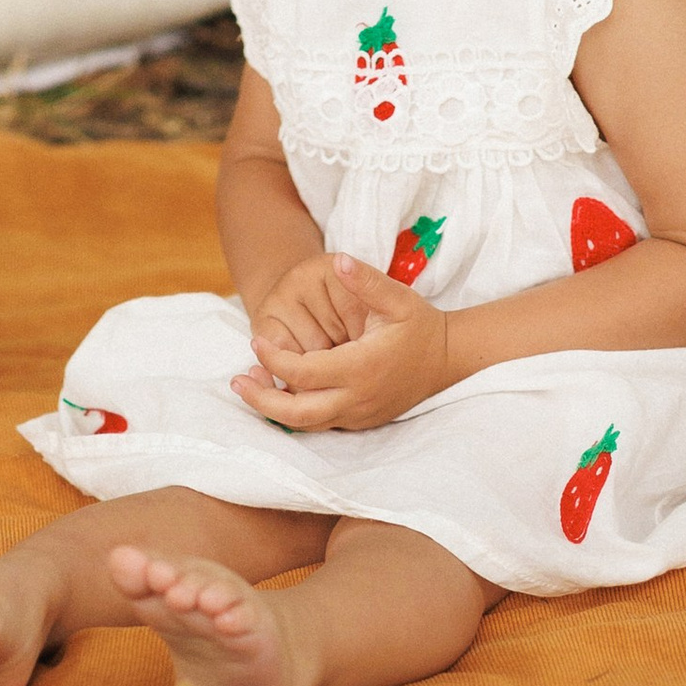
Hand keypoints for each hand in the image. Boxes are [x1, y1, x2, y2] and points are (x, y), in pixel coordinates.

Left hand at [231, 254, 454, 433]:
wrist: (449, 361)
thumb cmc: (420, 326)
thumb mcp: (397, 297)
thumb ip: (366, 280)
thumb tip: (338, 260)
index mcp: (361, 367)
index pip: (304, 371)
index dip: (275, 358)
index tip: (255, 341)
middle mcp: (357, 398)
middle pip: (299, 413)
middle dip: (263, 400)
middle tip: (236, 382)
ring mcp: (360, 414)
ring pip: (308, 425)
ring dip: (275, 410)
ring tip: (250, 387)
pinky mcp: (362, 420)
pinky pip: (322, 424)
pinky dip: (296, 413)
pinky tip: (279, 392)